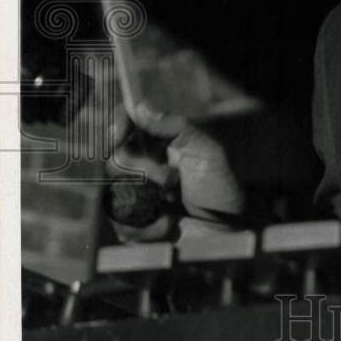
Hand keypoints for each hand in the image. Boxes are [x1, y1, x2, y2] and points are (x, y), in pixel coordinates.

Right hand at [107, 102, 245, 241]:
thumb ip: (177, 127)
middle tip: (171, 180)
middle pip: (115, 159)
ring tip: (173, 204)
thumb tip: (141, 108)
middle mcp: (142, 168)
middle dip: (144, 170)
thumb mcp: (208, 152)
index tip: (118, 135)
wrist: (227, 232)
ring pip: (113, 192)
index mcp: (159, 145)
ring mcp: (134, 198)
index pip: (127, 125)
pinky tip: (169, 224)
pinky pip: (122, 224)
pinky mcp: (133, 228)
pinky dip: (148, 226)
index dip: (118, 126)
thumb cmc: (222, 189)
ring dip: (147, 199)